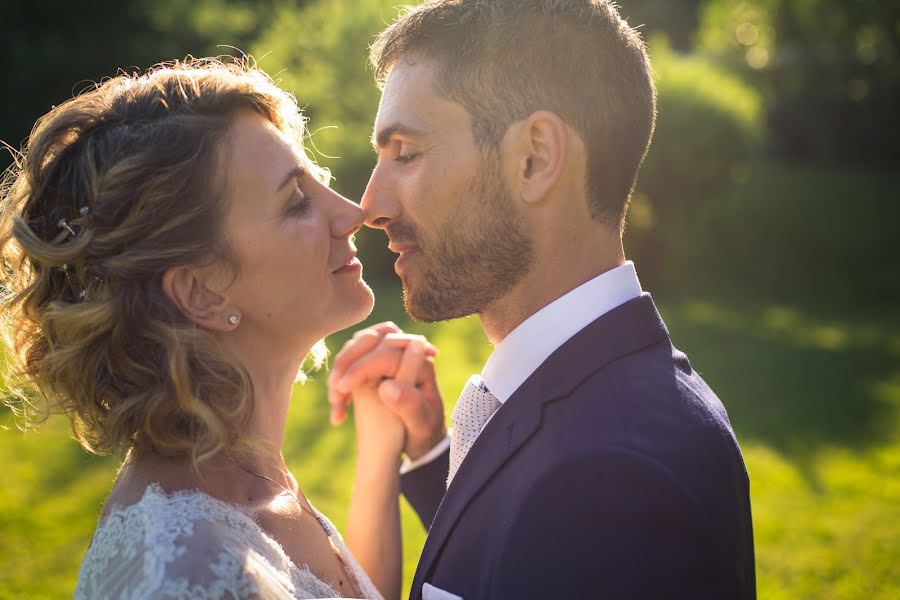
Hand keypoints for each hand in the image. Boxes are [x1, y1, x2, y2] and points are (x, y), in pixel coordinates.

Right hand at [329, 322, 447, 460]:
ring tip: (335, 403)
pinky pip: (352, 360)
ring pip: (356, 347)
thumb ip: (410, 405)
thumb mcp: (422, 425)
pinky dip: (340, 378)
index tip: (343, 388)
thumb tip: (387, 386)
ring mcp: (389, 354)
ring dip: (340, 371)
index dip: (361, 368)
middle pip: (369, 340)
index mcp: (421, 364)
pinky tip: (338, 407)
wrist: (421, 439)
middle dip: (346, 362)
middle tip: (334, 389)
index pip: (385, 354)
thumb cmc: (424, 432)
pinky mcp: (375, 362)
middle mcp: (407, 353)